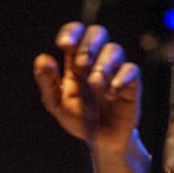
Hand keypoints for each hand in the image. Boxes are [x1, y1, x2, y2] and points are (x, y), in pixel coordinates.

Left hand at [34, 22, 140, 150]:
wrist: (100, 140)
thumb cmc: (79, 118)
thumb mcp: (57, 103)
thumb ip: (47, 82)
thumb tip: (42, 59)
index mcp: (75, 62)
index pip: (75, 34)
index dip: (71, 32)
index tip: (64, 43)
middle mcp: (96, 60)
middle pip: (97, 33)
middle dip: (89, 44)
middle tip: (82, 63)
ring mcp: (115, 70)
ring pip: (114, 50)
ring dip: (103, 64)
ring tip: (95, 83)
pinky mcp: (131, 82)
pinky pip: (131, 70)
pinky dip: (120, 79)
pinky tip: (110, 93)